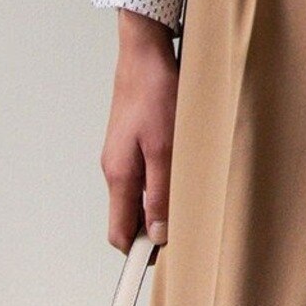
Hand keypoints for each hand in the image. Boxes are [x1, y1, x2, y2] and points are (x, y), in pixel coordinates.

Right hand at [100, 10, 178, 253]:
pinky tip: (183, 162)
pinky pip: (146, 170)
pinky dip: (162, 175)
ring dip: (161, 197)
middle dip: (154, 224)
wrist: (145, 50)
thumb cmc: (154, 91)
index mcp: (118, 175)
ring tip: (189, 186)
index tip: (163, 254)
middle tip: (186, 216)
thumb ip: (159, 190)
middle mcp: (116, 167)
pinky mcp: (134, 137)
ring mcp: (123, 152)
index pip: (120, 232)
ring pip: (140, 192)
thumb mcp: (163, 146)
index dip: (139, 250)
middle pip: (130, 215)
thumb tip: (158, 230)